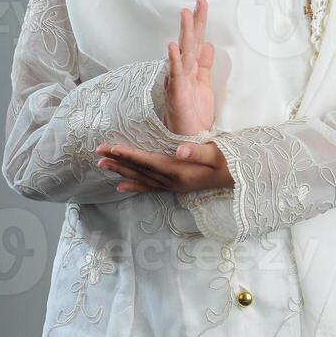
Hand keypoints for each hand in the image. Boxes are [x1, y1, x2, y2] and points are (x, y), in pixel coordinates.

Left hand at [93, 140, 233, 195]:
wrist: (237, 178)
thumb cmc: (228, 161)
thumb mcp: (216, 154)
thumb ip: (198, 151)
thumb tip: (180, 150)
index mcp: (178, 171)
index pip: (147, 161)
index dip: (128, 154)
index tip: (111, 148)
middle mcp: (171, 181)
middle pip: (139, 170)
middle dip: (118, 161)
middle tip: (98, 153)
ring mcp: (171, 186)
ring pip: (140, 179)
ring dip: (121, 172)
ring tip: (102, 165)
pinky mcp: (174, 187)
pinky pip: (148, 188)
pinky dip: (133, 187)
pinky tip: (120, 187)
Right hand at [164, 0, 215, 134]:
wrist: (189, 139)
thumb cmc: (194, 114)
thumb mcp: (204, 85)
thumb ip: (205, 65)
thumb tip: (209, 45)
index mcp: (191, 69)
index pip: (196, 42)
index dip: (200, 24)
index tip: (202, 4)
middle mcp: (183, 72)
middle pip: (190, 42)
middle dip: (195, 21)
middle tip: (199, 1)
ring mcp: (178, 81)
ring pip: (183, 53)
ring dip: (184, 33)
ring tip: (186, 14)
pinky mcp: (177, 94)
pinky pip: (175, 74)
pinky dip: (173, 60)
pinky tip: (172, 46)